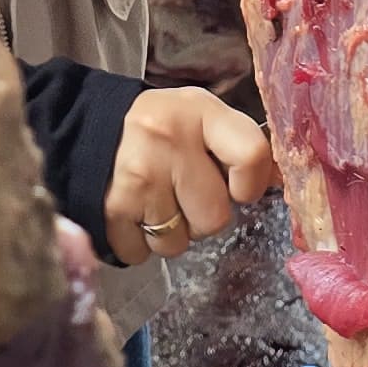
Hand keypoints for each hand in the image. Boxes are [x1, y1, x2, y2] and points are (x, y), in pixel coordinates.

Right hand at [100, 87, 277, 264]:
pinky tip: (131, 211)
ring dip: (168, 233)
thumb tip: (284, 181)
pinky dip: (137, 243)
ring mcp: (138, 176)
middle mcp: (170, 141)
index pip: (252, 156)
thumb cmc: (158, 126)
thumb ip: (240, 147)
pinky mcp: (111, 207)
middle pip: (214, 218)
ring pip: (177, 244)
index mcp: (201, 112)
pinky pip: (140, 254)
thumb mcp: (201, 118)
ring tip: (153, 201)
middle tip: (182, 193)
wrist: (83, 124)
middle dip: (201, 217)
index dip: (249, 184)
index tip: (235, 186)